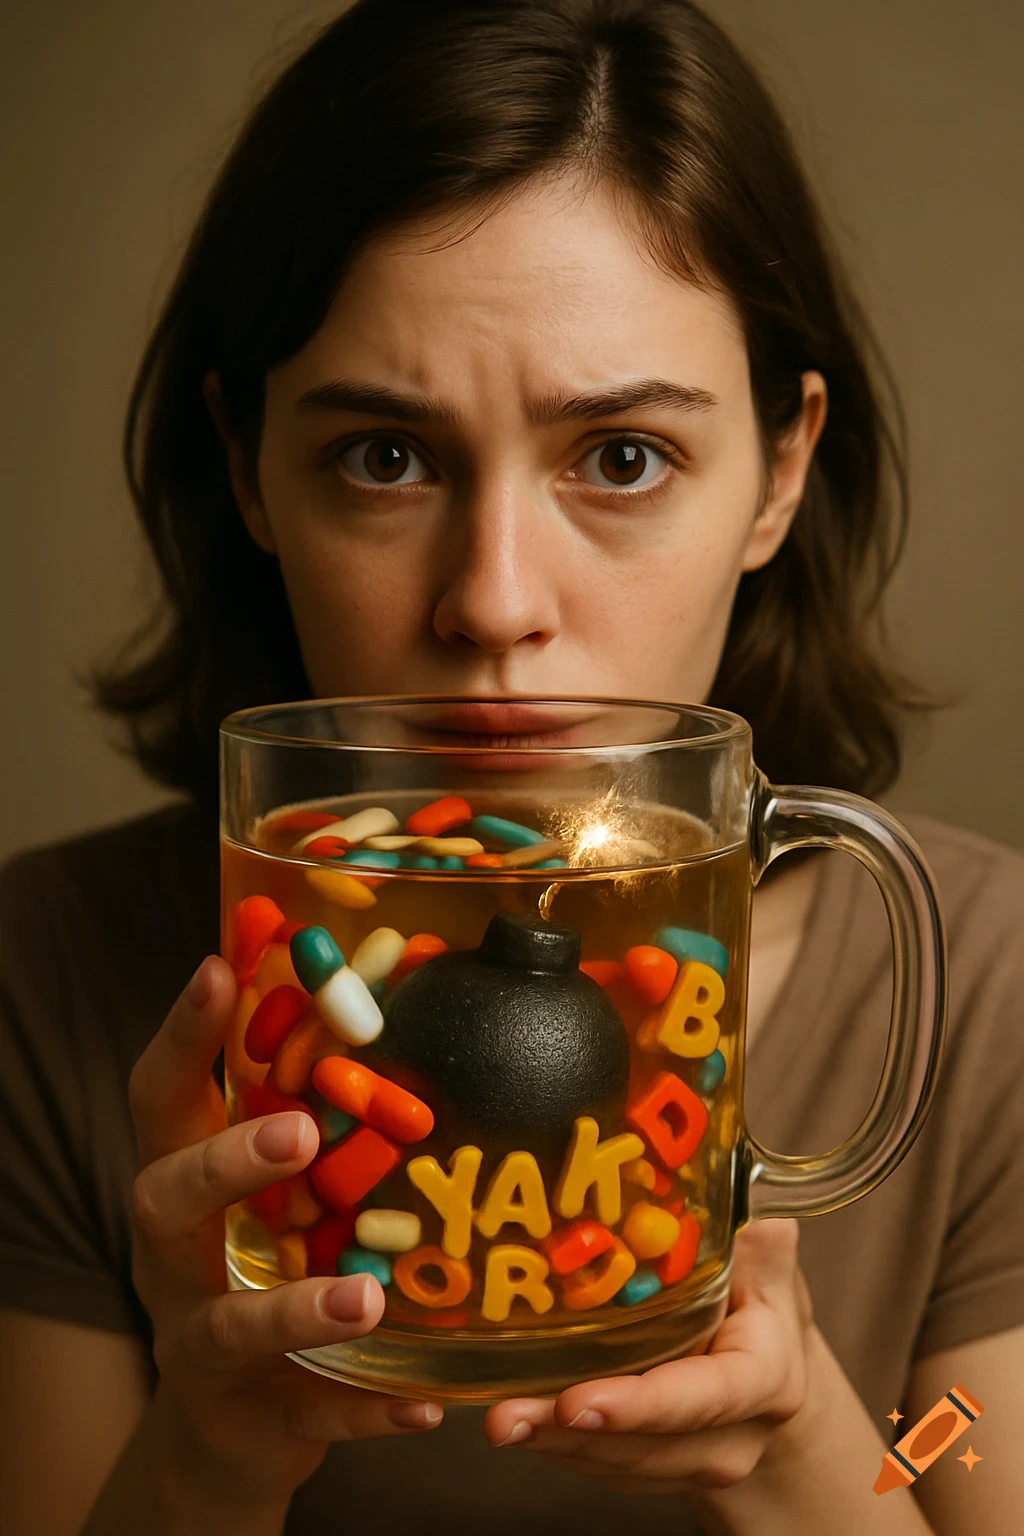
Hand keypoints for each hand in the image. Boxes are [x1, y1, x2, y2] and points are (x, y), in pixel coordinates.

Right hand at [128, 954, 441, 1513]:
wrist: (232, 1429)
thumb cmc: (265, 1273)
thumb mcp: (272, 1196)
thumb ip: (312, 1121)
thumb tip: (402, 996)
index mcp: (183, 1186)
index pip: (162, 1099)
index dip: (181, 1036)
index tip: (215, 968)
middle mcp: (176, 1261)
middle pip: (165, 1199)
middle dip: (226, 1162)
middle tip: (300, 1134)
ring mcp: (204, 1345)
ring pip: (228, 1324)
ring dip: (297, 1306)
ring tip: (367, 1294)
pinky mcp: (252, 1419)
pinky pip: (307, 1417)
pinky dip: (363, 1412)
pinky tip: (423, 1403)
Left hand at [483, 1218, 812, 1497]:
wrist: (769, 1358)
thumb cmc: (758, 1296)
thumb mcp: (765, 1262)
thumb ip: (760, 1246)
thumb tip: (757, 1215)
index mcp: (765, 1379)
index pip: (704, 1399)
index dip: (640, 1405)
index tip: (577, 1404)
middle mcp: (736, 1435)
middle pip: (649, 1445)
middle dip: (572, 1434)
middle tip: (507, 1416)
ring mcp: (697, 1461)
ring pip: (621, 1464)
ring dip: (555, 1444)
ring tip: (501, 1418)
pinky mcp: (659, 1469)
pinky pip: (606, 1466)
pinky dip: (561, 1446)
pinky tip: (523, 1419)